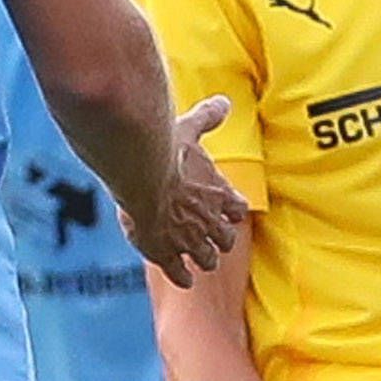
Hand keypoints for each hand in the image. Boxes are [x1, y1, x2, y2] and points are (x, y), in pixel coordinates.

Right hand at [122, 98, 249, 285]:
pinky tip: (183, 280)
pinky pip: (180, 274)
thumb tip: (223, 100)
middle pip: (226, 239)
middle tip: (215, 241)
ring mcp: (189, 240)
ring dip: (205, 259)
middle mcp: (210, 221)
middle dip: (221, 240)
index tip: (228, 213)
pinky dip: (183, 277)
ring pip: (207, 259)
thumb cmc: (167, 149)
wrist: (143, 174)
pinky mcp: (166, 254)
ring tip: (203, 261)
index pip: (236, 209)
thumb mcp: (190, 128)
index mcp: (219, 194)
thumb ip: (207, 118)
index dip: (231, 211)